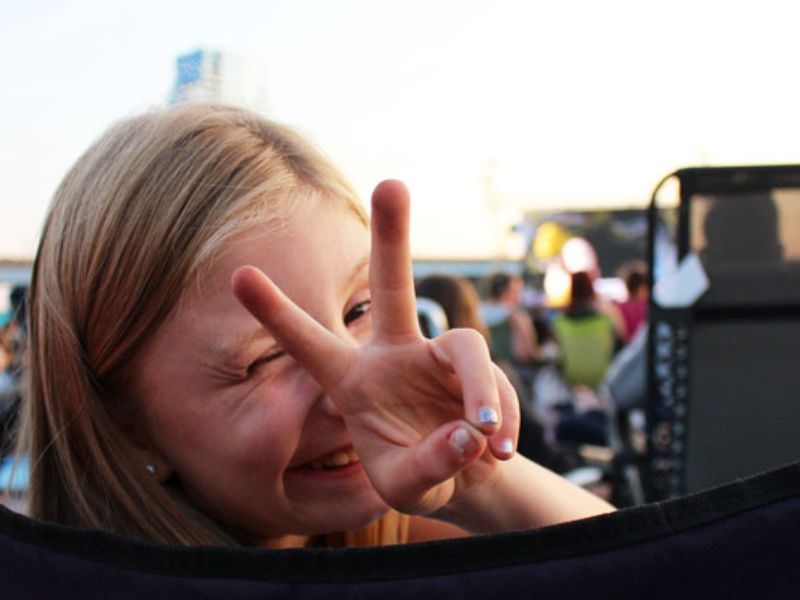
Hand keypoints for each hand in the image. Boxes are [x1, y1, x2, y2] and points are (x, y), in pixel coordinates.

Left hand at [231, 180, 519, 518]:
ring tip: (487, 439)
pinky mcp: (479, 368)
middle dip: (393, 235)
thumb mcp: (406, 487)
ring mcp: (439, 355)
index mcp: (351, 379)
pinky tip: (497, 455)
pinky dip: (503, 423)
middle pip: (393, 284)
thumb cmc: (416, 474)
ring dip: (480, 394)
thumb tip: (471, 429)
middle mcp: (394, 353)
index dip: (276, 312)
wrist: (463, 475)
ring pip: (467, 349)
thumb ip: (428, 465)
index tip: (238, 274)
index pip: (311, 342)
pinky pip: (497, 388)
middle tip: (392, 182)